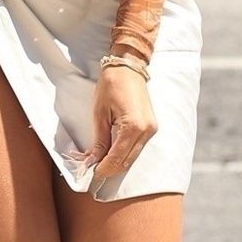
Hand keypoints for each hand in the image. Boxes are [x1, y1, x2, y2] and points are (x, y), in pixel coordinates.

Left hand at [86, 58, 156, 180]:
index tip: (90, 174)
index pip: (117, 157)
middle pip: (126, 161)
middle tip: (92, 171)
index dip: (103, 169)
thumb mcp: (100, 114)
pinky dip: (124, 154)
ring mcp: (151, 130)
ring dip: (116, 163)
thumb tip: (93, 161)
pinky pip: (137, 148)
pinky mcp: (151, 128)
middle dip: (109, 169)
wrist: (128, 67)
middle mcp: (146, 131)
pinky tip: (111, 154)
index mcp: (133, 126)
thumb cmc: (111, 85)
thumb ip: (99, 140)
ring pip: (132, 157)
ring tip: (99, 164)